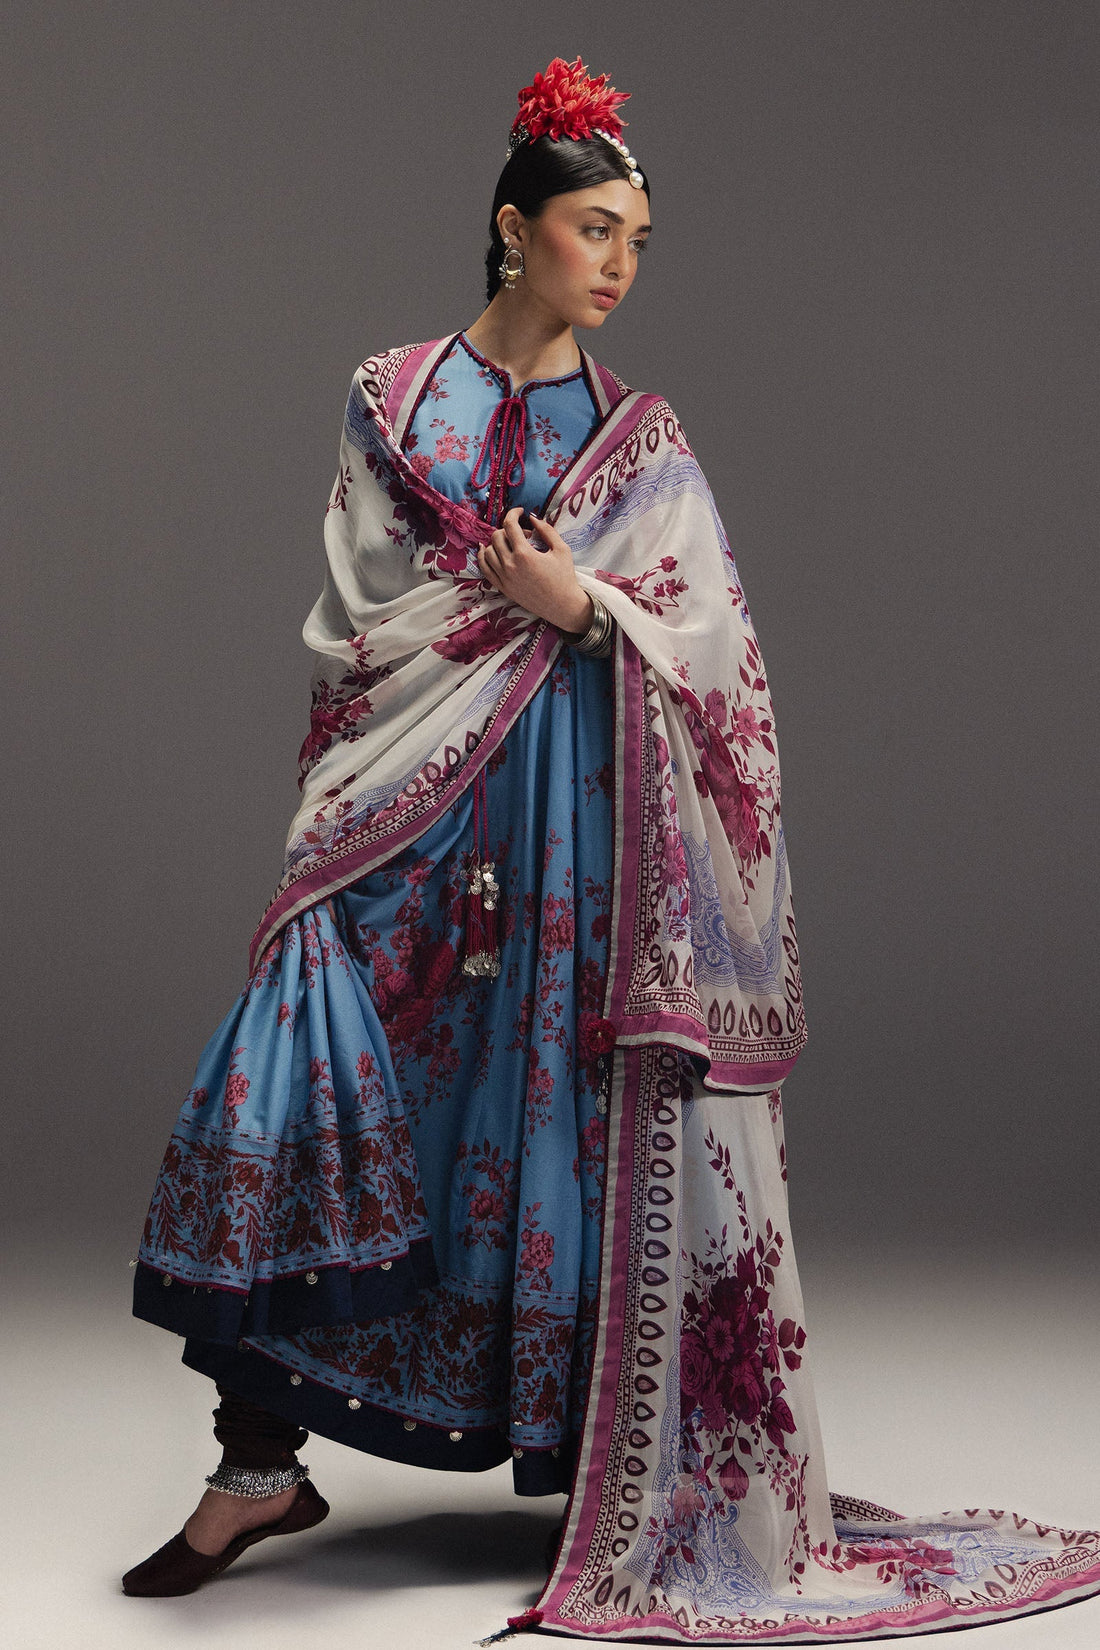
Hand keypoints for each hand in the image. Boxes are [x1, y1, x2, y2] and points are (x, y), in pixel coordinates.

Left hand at [477, 507, 593, 634]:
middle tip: (521, 533)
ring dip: (497, 542)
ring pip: (488, 551)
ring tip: (510, 543)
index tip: (519, 511)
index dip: (513, 513)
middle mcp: (510, 565)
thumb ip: (546, 530)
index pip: (510, 525)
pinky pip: (484, 568)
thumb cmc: (565, 577)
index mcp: (525, 554)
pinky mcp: (502, 587)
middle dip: (507, 529)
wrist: (562, 605)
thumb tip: (532, 517)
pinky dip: (483, 556)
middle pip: (496, 536)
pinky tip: (488, 550)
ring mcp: (504, 578)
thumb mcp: (561, 549)